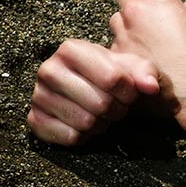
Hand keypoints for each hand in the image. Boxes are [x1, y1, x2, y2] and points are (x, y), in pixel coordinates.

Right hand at [28, 39, 158, 145]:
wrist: (93, 89)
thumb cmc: (115, 75)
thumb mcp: (135, 67)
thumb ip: (146, 72)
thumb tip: (150, 87)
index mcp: (71, 49)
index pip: (112, 79)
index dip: (129, 91)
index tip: (130, 92)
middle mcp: (48, 70)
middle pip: (100, 104)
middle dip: (118, 110)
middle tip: (118, 105)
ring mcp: (38, 96)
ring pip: (86, 122)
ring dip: (103, 123)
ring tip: (103, 113)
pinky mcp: (35, 120)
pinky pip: (70, 137)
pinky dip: (86, 136)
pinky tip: (87, 124)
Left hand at [110, 0, 185, 117]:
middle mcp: (136, 11)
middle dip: (136, 2)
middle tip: (151, 17)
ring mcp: (123, 33)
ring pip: (116, 19)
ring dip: (127, 25)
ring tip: (144, 40)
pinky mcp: (117, 54)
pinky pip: (116, 44)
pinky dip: (125, 48)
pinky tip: (141, 58)